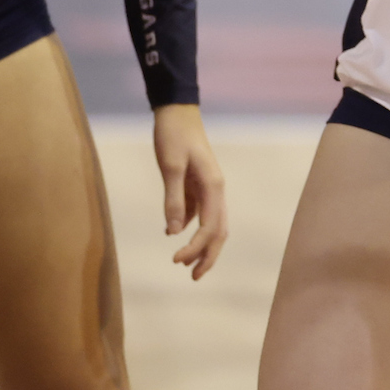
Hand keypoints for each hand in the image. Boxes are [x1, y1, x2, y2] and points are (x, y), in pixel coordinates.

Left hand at [154, 104, 229, 280]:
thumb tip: (173, 233)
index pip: (210, 228)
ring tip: (185, 264)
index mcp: (213, 187)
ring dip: (202, 245)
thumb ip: (173, 200)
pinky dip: (190, 227)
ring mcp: (209, 187)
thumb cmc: (173, 136)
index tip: (176, 261)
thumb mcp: (170, 167)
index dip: (195, 248)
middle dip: (209, 255)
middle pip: (219, 231)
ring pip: (212, 224)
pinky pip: (199, 212)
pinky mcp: (198, 184)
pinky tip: (175, 234)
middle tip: (193, 277)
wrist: (177, 112)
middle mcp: (216, 190)